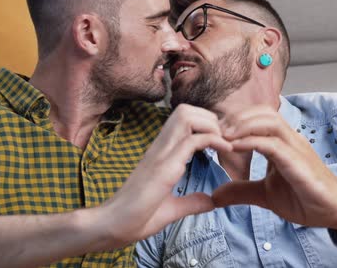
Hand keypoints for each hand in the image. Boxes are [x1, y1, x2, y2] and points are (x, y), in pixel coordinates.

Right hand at [98, 104, 231, 247]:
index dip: (206, 124)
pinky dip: (213, 140)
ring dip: (210, 124)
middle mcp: (160, 147)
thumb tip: (210, 201)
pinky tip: (224, 151)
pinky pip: (191, 140)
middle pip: (185, 109)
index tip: (221, 141)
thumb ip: (191, 202)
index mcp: (161, 153)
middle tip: (224, 139)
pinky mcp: (163, 167)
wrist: (112, 226)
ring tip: (223, 143)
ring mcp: (161, 154)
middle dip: (210, 118)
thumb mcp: (171, 209)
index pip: (183, 119)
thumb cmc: (136, 218)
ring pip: (187, 116)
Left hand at [212, 106, 336, 231]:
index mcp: (282, 142)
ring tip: (224, 136)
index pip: (259, 116)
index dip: (236, 119)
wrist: (333, 212)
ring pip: (269, 121)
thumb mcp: (264, 195)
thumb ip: (241, 190)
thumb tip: (216, 195)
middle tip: (216, 131)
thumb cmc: (304, 199)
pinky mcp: (299, 163)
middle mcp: (290, 139)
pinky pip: (273, 144)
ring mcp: (296, 148)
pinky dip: (251, 142)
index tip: (216, 132)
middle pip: (264, 111)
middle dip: (237, 117)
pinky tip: (235, 148)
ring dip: (243, 125)